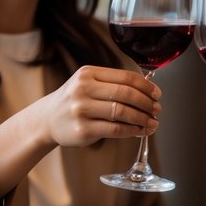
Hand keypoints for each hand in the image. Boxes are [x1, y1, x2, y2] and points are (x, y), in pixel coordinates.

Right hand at [31, 64, 159, 147]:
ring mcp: (81, 110)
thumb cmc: (74, 100)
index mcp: (88, 74)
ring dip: (142, 118)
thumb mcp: (88, 84)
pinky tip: (139, 130)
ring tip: (152, 123)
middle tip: (157, 109)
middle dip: (146, 103)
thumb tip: (148, 90)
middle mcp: (83, 89)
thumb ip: (113, 84)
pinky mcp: (82, 130)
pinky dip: (132, 130)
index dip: (146, 86)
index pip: (125, 77)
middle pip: (126, 94)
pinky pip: (115, 130)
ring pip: (122, 113)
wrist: (47, 119)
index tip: (157, 94)